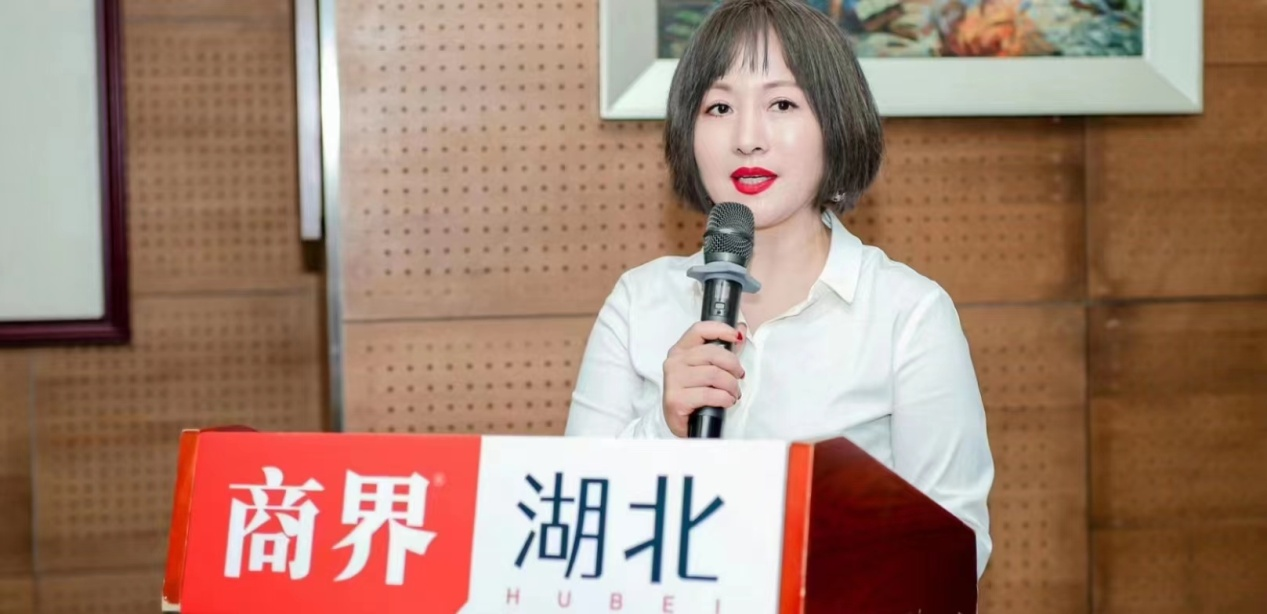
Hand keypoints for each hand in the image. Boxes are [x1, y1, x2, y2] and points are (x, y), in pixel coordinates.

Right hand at [661, 321, 747, 436]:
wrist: (683, 424)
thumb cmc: (696, 395)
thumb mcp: (709, 369)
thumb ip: (725, 349)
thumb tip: (740, 329)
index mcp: (680, 350)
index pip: (700, 330)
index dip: (721, 330)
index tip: (737, 337)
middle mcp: (674, 362)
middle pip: (712, 353)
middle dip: (733, 366)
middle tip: (739, 376)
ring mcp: (673, 381)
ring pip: (714, 374)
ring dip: (731, 386)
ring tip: (733, 394)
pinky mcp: (676, 399)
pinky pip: (709, 394)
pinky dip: (725, 398)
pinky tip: (726, 402)